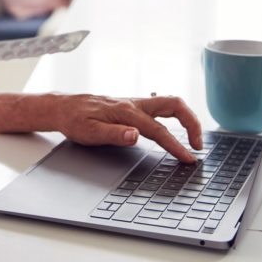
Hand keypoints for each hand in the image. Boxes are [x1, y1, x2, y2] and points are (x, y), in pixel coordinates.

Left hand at [54, 94, 202, 162]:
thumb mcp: (90, 132)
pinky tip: (174, 127)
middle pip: (174, 105)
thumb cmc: (75, 120)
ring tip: (192, 139)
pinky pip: (160, 107)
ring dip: (185, 118)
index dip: (176, 145)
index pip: (159, 130)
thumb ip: (114, 134)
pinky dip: (174, 116)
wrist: (64, 107)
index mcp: (127, 112)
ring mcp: (135, 103)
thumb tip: (135, 135)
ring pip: (169, 104)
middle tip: (198, 144)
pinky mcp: (133, 106)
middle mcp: (134, 104)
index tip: (188, 158)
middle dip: (192, 122)